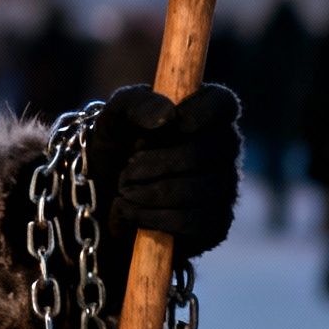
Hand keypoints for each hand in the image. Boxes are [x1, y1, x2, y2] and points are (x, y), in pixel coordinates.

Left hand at [88, 83, 242, 260]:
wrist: (104, 200)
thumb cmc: (116, 150)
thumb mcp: (113, 119)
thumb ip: (136, 104)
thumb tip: (169, 115)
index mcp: (204, 115)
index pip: (223, 103)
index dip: (202, 111)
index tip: (174, 123)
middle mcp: (223, 150)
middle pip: (208, 150)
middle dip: (158, 162)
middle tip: (126, 171)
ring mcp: (224, 188)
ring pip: (201, 189)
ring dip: (152, 192)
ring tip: (124, 192)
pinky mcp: (216, 224)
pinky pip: (196, 222)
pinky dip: (156, 218)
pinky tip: (132, 212)